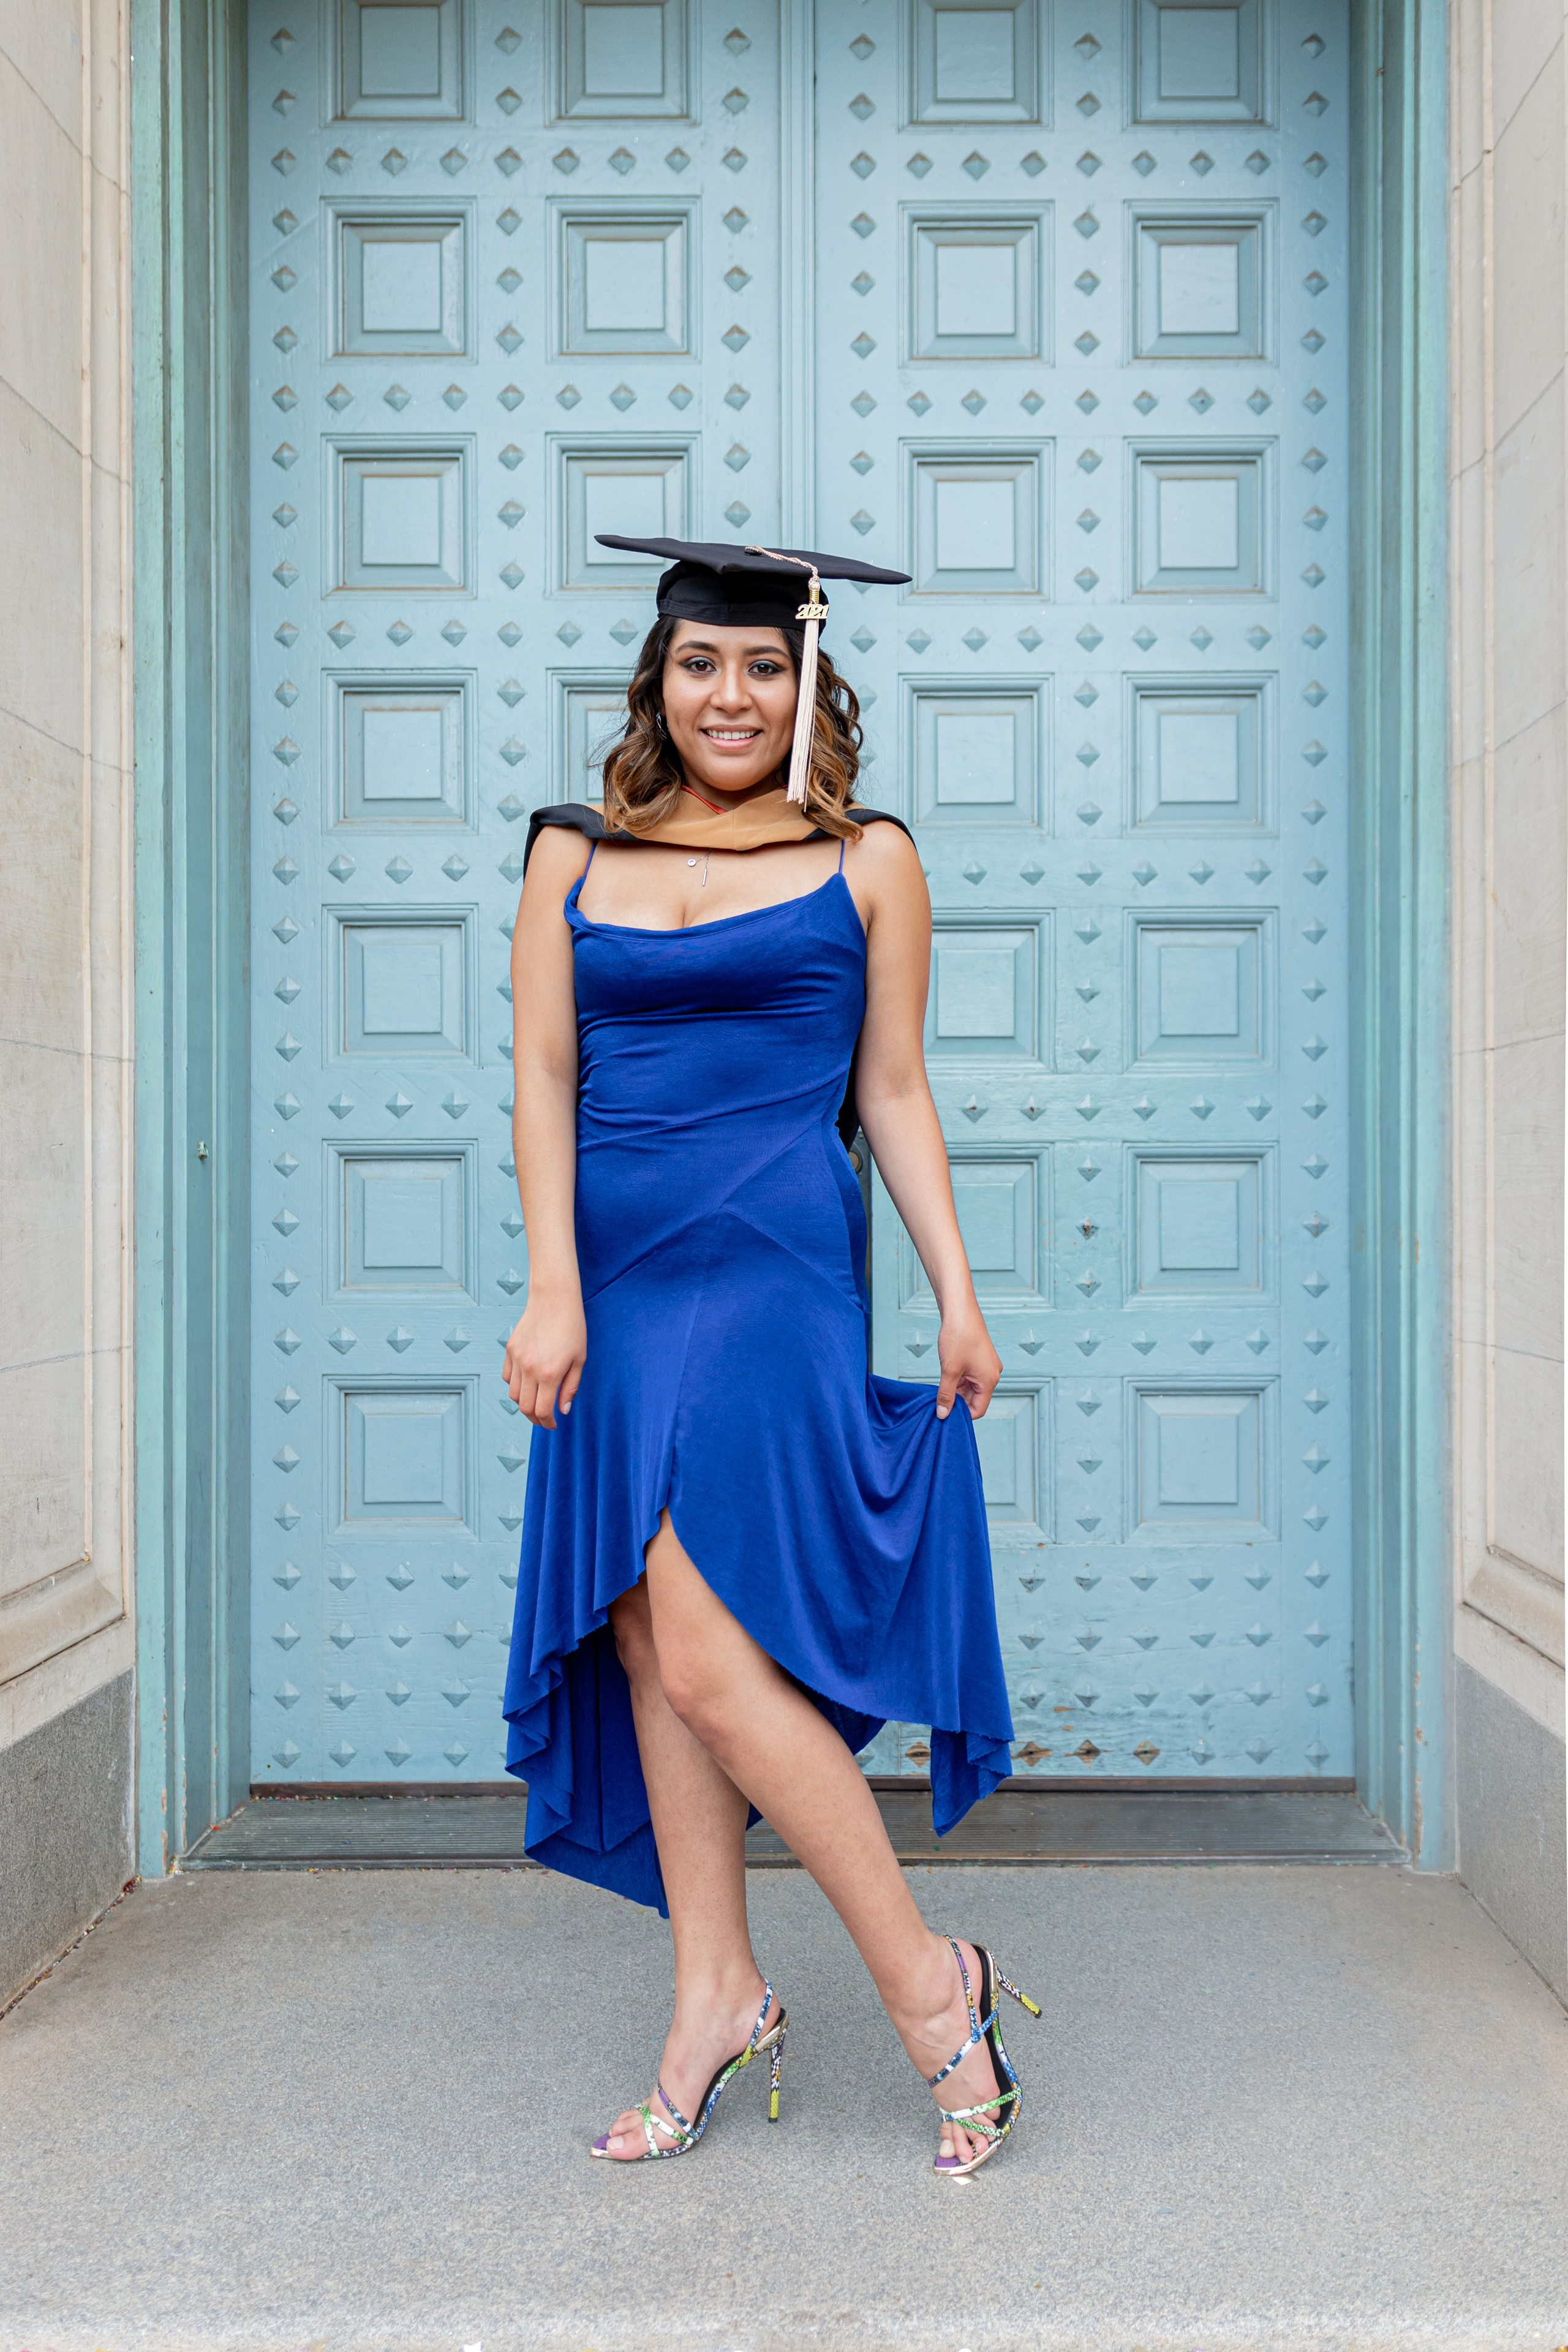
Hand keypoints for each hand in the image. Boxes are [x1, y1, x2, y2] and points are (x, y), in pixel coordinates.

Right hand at [503, 1292, 587, 1428]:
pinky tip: (527, 1384)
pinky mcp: (509, 1350)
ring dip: (524, 1404)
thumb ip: (570, 1388)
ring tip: (536, 1402)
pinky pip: (506, 1377)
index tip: (553, 1425)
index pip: (542, 1410)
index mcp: (550, 1374)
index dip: (547, 1423)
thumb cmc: (572, 1328)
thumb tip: (563, 1410)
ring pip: (513, 1395)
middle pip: (525, 1407)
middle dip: (535, 1418)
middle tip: (545, 1419)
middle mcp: (529, 1369)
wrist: (554, 1299)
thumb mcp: (579, 1360)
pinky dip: (514, 1386)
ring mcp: (517, 1359)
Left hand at [934, 1306, 1001, 1420]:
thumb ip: (946, 1395)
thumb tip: (942, 1415)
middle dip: (957, 1402)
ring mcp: (986, 1365)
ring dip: (956, 1390)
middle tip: (938, 1402)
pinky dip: (958, 1380)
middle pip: (975, 1399)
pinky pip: (970, 1376)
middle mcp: (992, 1374)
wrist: (960, 1309)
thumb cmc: (958, 1337)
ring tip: (939, 1388)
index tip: (943, 1414)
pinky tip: (944, 1377)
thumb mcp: (949, 1370)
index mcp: (989, 1380)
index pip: (978, 1410)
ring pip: (971, 1388)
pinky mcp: (979, 1357)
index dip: (961, 1415)